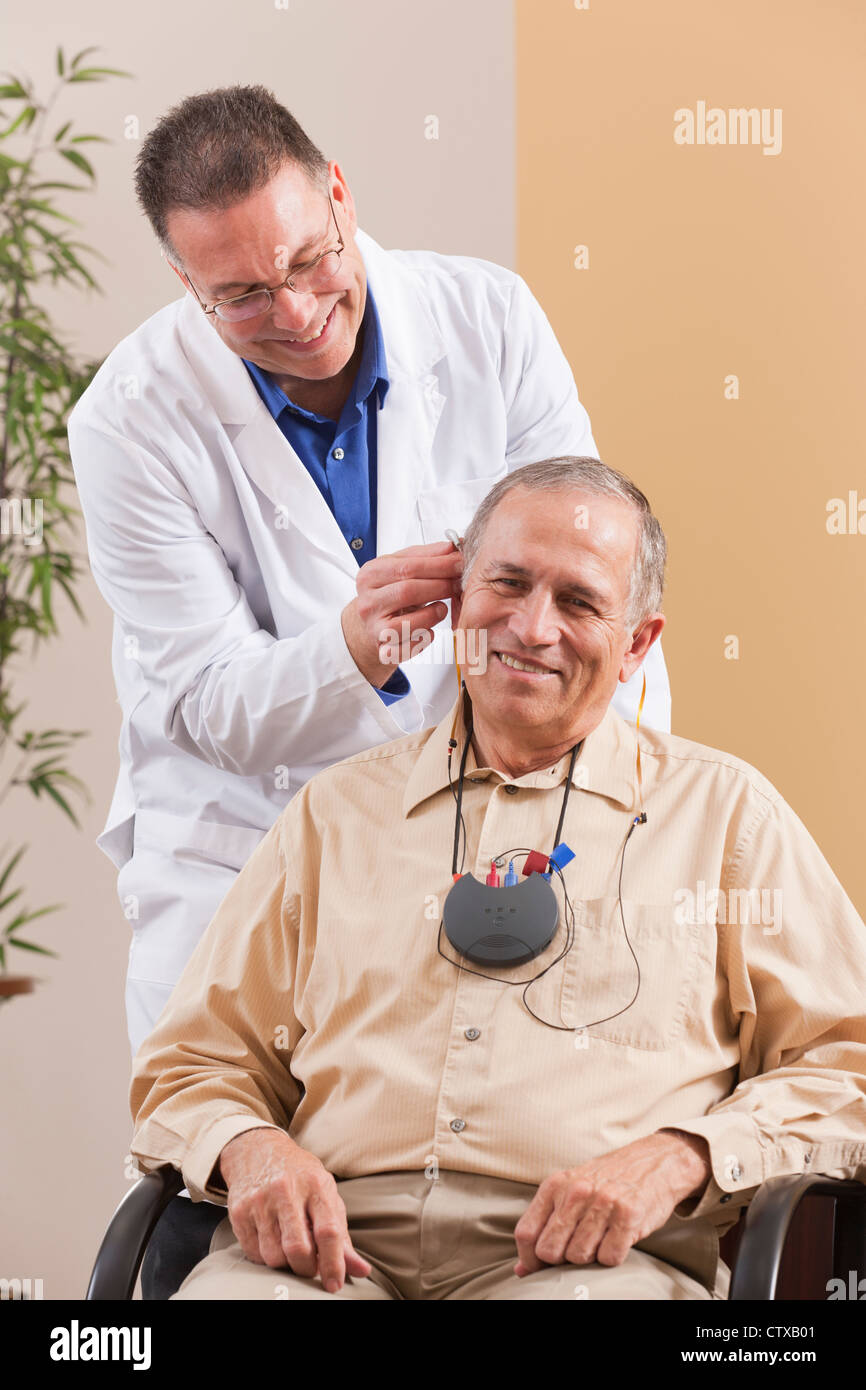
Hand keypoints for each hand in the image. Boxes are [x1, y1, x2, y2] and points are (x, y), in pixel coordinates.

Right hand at [218, 1128, 371, 1292]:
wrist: (258, 1149)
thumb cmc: (299, 1176)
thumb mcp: (325, 1194)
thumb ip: (341, 1234)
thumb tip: (361, 1270)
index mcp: (316, 1185)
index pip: (328, 1231)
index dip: (334, 1263)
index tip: (335, 1284)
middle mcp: (286, 1190)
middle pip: (298, 1249)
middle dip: (307, 1269)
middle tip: (309, 1266)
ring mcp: (260, 1200)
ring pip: (274, 1256)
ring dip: (285, 1264)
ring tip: (289, 1250)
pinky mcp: (238, 1210)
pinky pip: (253, 1253)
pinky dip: (265, 1257)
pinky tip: (271, 1241)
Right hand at [341, 539, 462, 686]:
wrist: (369, 626)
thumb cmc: (388, 594)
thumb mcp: (400, 568)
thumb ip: (424, 556)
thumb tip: (451, 546)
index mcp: (370, 576)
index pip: (407, 566)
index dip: (438, 564)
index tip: (459, 561)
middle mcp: (368, 602)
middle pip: (408, 591)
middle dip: (440, 586)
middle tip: (459, 583)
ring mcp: (373, 628)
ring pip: (409, 622)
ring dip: (433, 614)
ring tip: (442, 607)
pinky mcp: (383, 651)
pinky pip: (410, 647)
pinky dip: (424, 638)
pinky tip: (429, 629)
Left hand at [512, 1130, 710, 1275]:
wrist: (654, 1162)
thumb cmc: (608, 1180)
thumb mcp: (571, 1190)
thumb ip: (545, 1224)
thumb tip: (521, 1270)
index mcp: (556, 1184)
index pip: (527, 1233)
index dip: (529, 1260)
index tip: (537, 1268)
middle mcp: (576, 1191)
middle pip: (549, 1251)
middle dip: (560, 1260)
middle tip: (576, 1249)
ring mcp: (602, 1202)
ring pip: (578, 1257)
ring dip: (589, 1258)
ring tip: (600, 1238)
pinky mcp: (628, 1215)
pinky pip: (609, 1258)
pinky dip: (612, 1256)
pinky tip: (617, 1239)